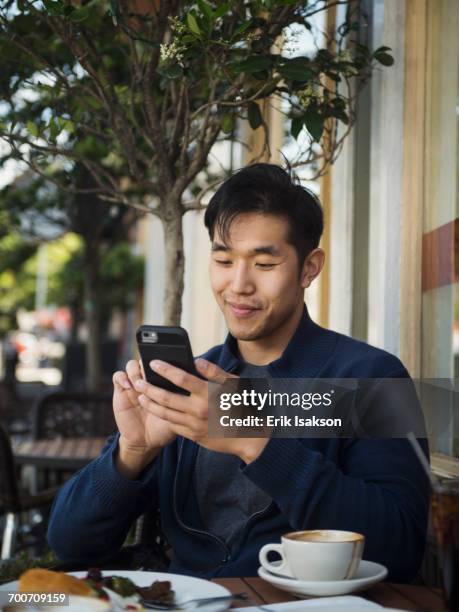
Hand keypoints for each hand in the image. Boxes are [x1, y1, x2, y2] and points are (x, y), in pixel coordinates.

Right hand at [112, 359, 176, 452]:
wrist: (145, 441)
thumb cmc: (164, 427)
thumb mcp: (177, 413)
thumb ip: (182, 399)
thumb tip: (193, 384)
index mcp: (162, 382)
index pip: (162, 363)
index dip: (164, 361)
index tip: (169, 362)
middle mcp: (148, 380)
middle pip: (146, 360)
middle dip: (148, 363)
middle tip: (152, 370)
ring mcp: (134, 385)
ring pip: (132, 365)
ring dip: (135, 370)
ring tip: (140, 381)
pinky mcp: (121, 391)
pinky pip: (118, 376)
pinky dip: (122, 377)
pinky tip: (129, 386)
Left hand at [134, 358, 268, 462]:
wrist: (249, 436)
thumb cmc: (242, 405)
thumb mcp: (233, 384)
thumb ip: (214, 372)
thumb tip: (196, 361)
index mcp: (208, 394)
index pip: (182, 378)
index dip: (165, 369)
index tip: (153, 363)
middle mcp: (199, 410)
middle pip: (166, 398)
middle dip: (149, 388)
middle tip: (137, 381)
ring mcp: (195, 425)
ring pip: (166, 414)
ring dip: (151, 404)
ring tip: (141, 396)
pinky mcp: (193, 436)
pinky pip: (173, 426)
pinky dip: (162, 417)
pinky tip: (156, 410)